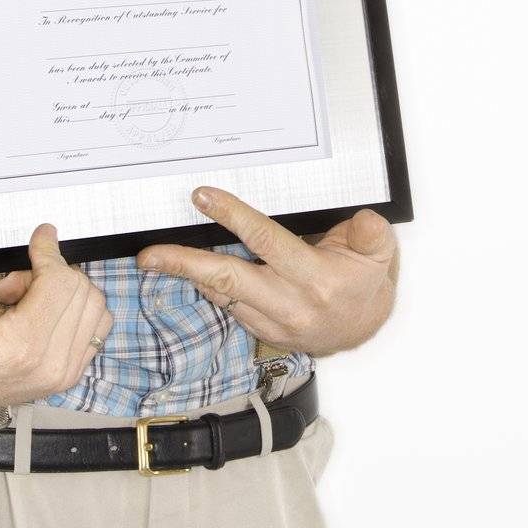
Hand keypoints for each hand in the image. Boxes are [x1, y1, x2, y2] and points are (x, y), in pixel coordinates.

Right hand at [0, 223, 112, 416]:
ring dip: (66, 291)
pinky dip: (75, 307)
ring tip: (26, 300)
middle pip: (81, 290)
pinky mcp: (71, 373)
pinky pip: (96, 324)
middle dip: (51, 274)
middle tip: (13, 285)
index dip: (49, 253)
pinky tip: (43, 311)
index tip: (37, 239)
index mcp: (21, 349)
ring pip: (95, 305)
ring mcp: (64, 374)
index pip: (61, 282)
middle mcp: (51, 366)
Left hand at [135, 187, 398, 357]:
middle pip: (225, 281)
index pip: (265, 242)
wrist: (362, 328)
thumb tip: (363, 219)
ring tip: (155, 258)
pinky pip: (226, 305)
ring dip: (186, 275)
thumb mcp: (378, 253)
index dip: (232, 217)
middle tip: (149, 254)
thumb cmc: (363, 282)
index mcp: (315, 280)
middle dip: (183, 264)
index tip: (203, 197)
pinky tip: (187, 270)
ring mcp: (271, 322)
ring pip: (219, 295)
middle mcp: (289, 305)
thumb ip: (371, 233)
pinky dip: (205, 286)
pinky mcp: (260, 330)